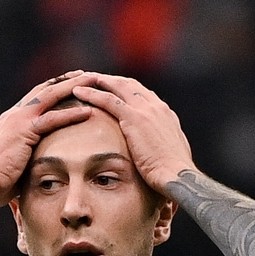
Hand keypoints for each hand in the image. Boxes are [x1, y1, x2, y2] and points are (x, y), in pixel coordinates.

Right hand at [0, 71, 100, 205]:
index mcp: (11, 120)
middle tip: (86, 74)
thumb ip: (29, 156)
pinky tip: (88, 111)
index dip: (54, 89)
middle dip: (67, 80)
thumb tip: (42, 167)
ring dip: (74, 86)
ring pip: (51, 96)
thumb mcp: (15, 162)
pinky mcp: (24, 131)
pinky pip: (52, 119)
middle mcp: (15, 114)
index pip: (36, 98)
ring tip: (93, 81)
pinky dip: (71, 114)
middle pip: (45, 90)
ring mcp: (18, 120)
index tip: (72, 84)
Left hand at [68, 74, 194, 191]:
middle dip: (110, 80)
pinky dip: (92, 94)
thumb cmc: (173, 174)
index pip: (142, 94)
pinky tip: (78, 92)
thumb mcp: (170, 154)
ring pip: (117, 86)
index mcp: (165, 114)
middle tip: (92, 79)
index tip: (111, 89)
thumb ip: (161, 146)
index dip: (125, 89)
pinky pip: (108, 100)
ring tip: (81, 80)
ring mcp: (145, 110)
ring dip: (98, 81)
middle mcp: (156, 107)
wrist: (177, 176)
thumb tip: (157, 153)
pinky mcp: (134, 119)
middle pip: (129, 84)